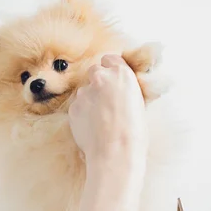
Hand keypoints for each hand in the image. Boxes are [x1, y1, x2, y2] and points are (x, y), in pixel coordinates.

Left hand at [68, 54, 147, 178]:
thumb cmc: (134, 132)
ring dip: (89, 100)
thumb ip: (124, 90)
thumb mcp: (138, 103)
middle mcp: (101, 78)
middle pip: (94, 71)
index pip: (110, 59)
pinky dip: (82, 114)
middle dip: (98, 82)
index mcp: (121, 74)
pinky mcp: (73, 108)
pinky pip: (77, 107)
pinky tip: (91, 127)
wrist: (115, 151)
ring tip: (99, 119)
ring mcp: (84, 93)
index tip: (111, 79)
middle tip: (104, 99)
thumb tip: (118, 91)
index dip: (110, 69)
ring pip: (84, 91)